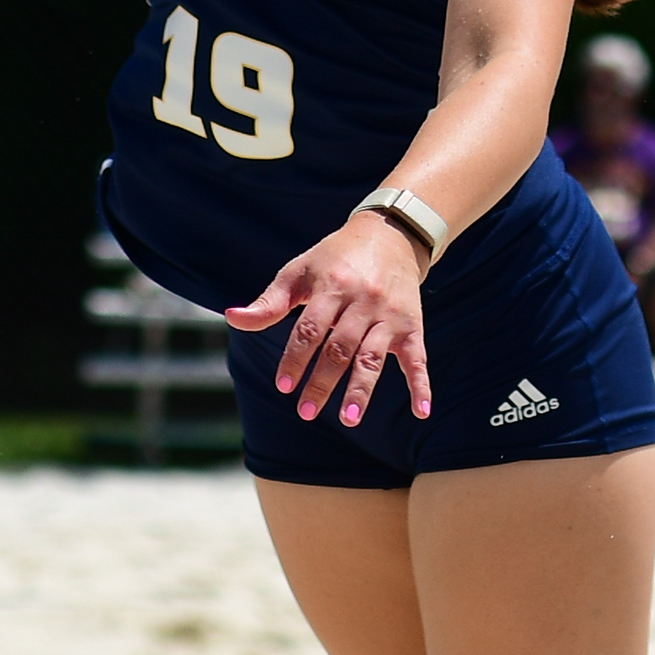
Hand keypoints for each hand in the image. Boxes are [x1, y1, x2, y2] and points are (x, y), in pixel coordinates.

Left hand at [227, 211, 432, 428]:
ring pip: (373, 356)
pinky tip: (420, 412)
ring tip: (349, 419)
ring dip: (362, 389)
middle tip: (306, 412)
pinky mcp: (411, 325)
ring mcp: (388, 315)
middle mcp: (362, 301)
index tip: (283, 386)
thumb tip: (233, 318)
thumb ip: (269, 302)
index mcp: (331, 286)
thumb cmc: (334, 259)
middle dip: (322, 382)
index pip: (310, 328)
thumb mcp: (299, 272)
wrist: (390, 235)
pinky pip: (418, 358)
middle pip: (340, 348)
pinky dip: (421, 385)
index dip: (295, 358)